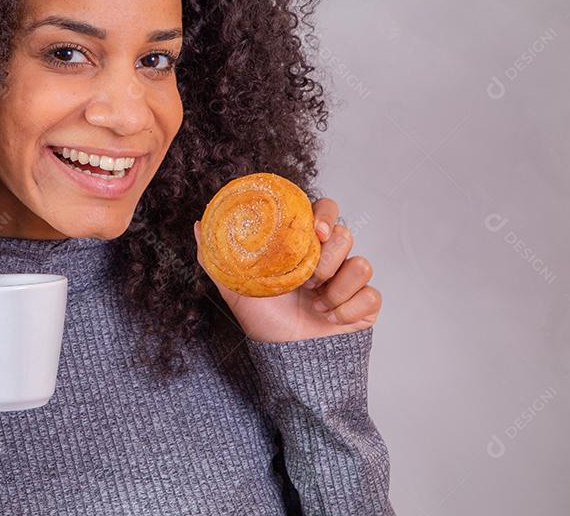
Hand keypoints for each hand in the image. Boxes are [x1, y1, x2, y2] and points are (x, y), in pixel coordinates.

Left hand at [193, 197, 381, 342]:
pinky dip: (349, 309)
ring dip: (335, 288)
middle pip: (345, 234)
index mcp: (303, 247)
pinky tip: (329, 318)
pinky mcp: (364, 305)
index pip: (325, 210)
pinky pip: (371, 296)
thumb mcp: (235, 286)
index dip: (324, 214)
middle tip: (307, 279)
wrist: (284, 357)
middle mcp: (329, 259)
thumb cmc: (263, 318)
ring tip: (314, 303)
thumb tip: (198, 223)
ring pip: (361, 264)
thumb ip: (217, 256)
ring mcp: (348, 281)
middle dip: (325, 258)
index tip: (314, 231)